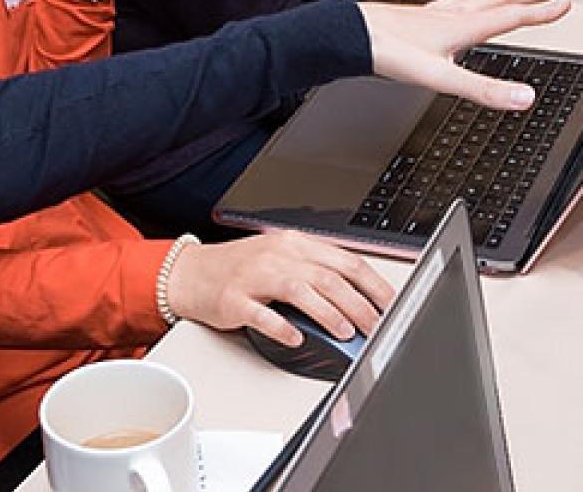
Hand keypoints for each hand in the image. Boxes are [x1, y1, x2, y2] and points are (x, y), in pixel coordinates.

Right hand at [165, 230, 395, 343]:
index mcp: (294, 244)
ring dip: (328, 313)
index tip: (392, 305)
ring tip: (346, 332)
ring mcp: (254, 277)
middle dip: (359, 305)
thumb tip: (359, 300)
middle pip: (328, 278)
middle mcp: (276, 256)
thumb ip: (316, 272)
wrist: (191, 273)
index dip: (373, 285)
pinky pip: (262, 314)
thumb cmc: (240, 268)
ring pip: (300, 290)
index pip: (345, 261)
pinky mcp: (234, 299)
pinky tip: (296, 338)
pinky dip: (282, 327)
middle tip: (376, 327)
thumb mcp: (281, 259)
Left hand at [358, 0, 570, 109]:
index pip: (511, 15)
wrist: (350, 35)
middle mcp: (451, 14)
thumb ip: (483, 89)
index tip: (564, 4)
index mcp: (462, 26)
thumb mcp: (441, 77)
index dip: (540, 11)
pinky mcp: (417, 14)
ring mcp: (434, 12)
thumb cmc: (388, 52)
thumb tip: (523, 98)